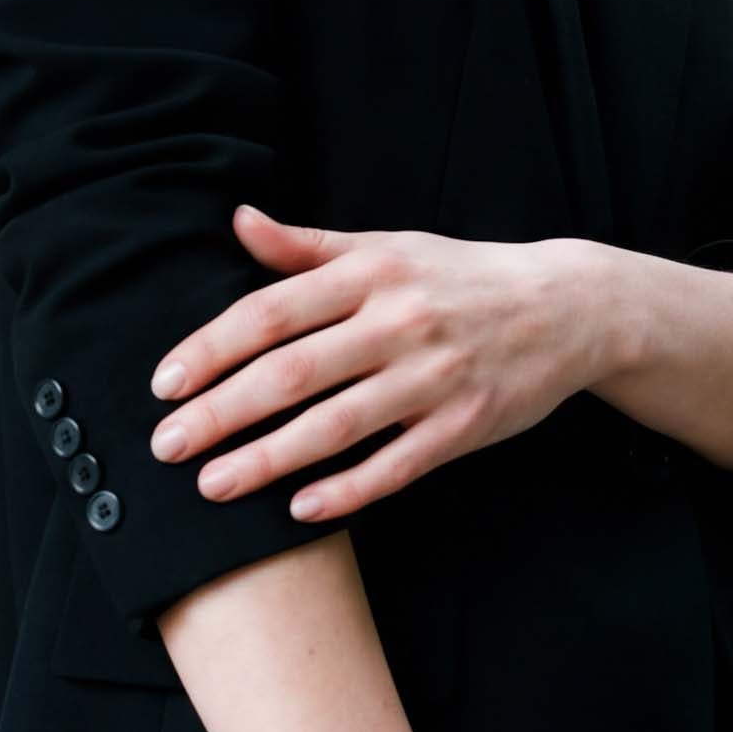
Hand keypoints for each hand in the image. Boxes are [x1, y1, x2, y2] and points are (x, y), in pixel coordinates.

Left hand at [147, 207, 612, 520]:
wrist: (568, 307)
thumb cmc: (459, 278)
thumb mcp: (387, 248)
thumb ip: (307, 247)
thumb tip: (238, 221)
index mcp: (370, 274)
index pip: (271, 312)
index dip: (212, 349)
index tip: (164, 385)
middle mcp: (398, 323)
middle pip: (293, 372)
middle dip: (222, 412)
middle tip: (166, 447)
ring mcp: (434, 378)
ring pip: (338, 425)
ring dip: (269, 458)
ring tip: (213, 486)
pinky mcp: (466, 426)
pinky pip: (397, 464)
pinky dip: (348, 489)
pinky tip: (300, 510)